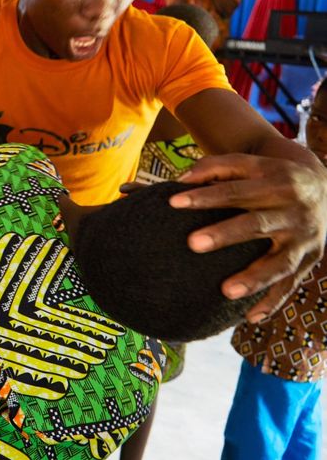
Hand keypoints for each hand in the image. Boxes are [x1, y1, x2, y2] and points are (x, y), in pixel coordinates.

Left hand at [171, 154, 326, 321]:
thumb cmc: (271, 176)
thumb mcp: (250, 163)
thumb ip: (214, 167)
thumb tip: (179, 180)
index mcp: (276, 182)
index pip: (235, 190)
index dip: (205, 196)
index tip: (172, 202)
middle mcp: (293, 211)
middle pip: (256, 224)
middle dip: (225, 234)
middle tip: (192, 244)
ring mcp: (303, 239)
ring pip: (280, 262)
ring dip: (254, 278)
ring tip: (225, 291)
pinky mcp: (309, 260)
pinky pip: (291, 285)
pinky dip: (274, 303)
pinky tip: (251, 318)